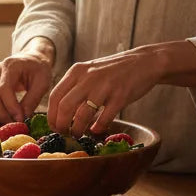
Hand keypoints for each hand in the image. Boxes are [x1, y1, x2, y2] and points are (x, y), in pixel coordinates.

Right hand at [0, 38, 54, 122]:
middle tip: (14, 124)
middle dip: (1, 113)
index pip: (4, 89)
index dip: (11, 106)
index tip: (20, 119)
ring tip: (11, 122)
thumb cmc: (39, 69)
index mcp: (11, 66)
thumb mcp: (42, 82)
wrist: (32, 59)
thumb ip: (32, 99)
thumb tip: (23, 117)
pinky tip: (6, 116)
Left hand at [47, 41, 195, 135]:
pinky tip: (96, 130)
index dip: (51, 115)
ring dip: (78, 129)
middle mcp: (88, 77)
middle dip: (61, 125)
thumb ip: (75, 86)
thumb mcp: (89, 71)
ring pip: (82, 115)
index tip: (54, 126)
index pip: (55, 96)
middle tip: (64, 134)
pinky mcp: (120, 96)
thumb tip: (59, 111)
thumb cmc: (113, 71)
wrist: (143, 62)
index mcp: (76, 71)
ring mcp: (104, 86)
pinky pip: (104, 118)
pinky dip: (98, 128)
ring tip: (79, 134)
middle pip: (65, 107)